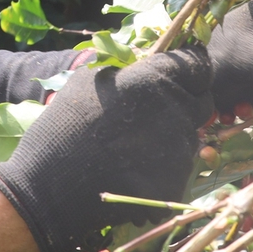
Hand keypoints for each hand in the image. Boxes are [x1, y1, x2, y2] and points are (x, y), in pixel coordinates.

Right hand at [0, 51, 210, 251]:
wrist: (50, 187)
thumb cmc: (63, 127)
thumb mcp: (88, 82)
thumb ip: (128, 71)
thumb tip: (149, 65)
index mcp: (154, 80)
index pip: (198, 65)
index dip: (190, 72)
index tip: (178, 80)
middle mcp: (175, 111)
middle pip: (202, 104)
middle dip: (185, 108)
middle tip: (154, 120)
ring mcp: (178, 151)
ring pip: (191, 139)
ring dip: (172, 142)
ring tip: (134, 152)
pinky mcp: (176, 183)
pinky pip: (180, 171)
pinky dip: (162, 173)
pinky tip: (133, 175)